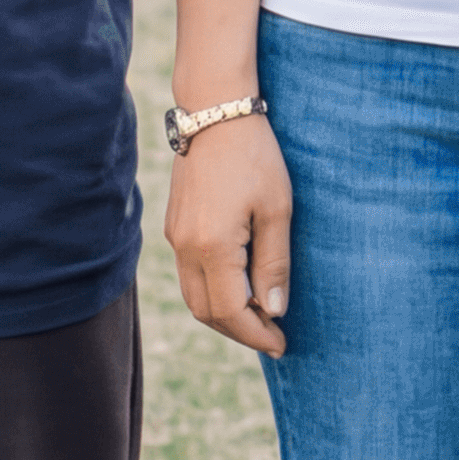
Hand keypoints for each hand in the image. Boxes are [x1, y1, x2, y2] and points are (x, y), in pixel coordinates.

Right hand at [163, 109, 292, 356]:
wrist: (216, 114)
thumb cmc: (255, 157)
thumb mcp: (277, 210)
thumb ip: (274, 263)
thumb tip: (274, 310)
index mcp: (211, 247)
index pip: (229, 312)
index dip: (256, 334)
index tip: (282, 345)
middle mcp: (185, 248)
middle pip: (206, 312)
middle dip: (239, 331)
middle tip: (274, 337)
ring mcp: (175, 238)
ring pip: (194, 296)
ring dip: (224, 314)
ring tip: (259, 318)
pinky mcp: (175, 227)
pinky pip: (190, 275)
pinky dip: (213, 292)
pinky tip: (240, 288)